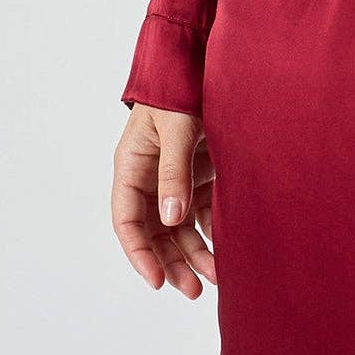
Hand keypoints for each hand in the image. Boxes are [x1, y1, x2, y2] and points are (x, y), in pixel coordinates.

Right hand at [113, 106, 214, 298]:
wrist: (199, 64)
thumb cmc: (180, 90)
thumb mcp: (175, 128)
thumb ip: (174, 172)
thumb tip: (171, 218)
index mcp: (131, 168)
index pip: (128, 221)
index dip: (140, 253)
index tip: (158, 280)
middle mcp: (149, 179)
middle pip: (154, 232)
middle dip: (172, 262)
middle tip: (193, 290)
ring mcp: (174, 179)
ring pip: (179, 228)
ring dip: (194, 253)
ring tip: (216, 279)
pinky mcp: (198, 176)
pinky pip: (201, 213)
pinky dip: (211, 233)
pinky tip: (227, 251)